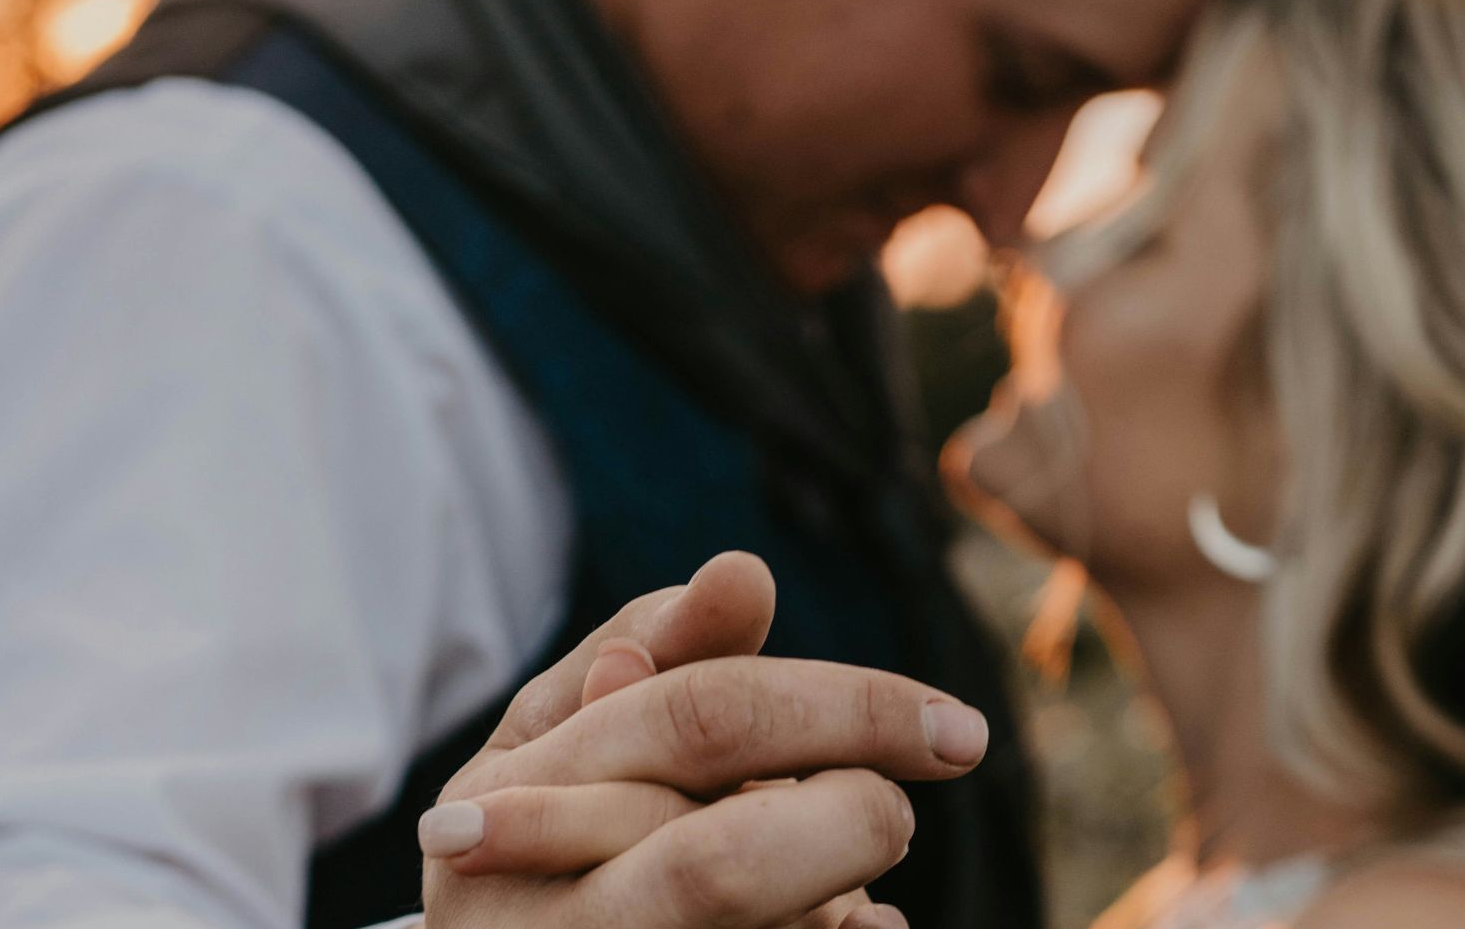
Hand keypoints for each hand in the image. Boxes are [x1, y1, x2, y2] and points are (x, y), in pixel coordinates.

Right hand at [427, 641, 911, 928]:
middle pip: (719, 863)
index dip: (846, 712)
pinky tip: (860, 927)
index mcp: (508, 799)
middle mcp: (530, 914)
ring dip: (829, 901)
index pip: (702, 721)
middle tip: (898, 813)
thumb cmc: (538, 824)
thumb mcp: (570, 727)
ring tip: (856, 889)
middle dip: (846, 827)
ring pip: (731, 917)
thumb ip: (662, 648)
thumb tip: (746, 571)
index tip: (956, 727)